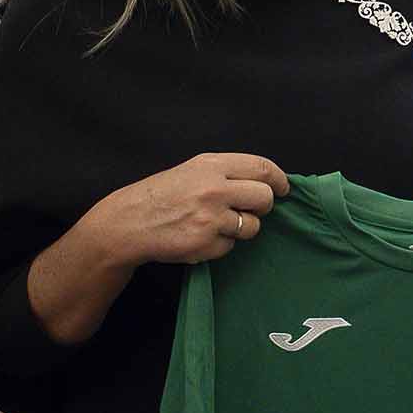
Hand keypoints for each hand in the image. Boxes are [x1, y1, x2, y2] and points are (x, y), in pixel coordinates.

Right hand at [90, 152, 287, 267]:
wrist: (130, 222)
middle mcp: (214, 189)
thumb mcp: (192, 170)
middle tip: (252, 209)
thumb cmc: (162, 194)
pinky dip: (220, 244)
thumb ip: (226, 173)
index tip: (283, 188)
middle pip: (265, 198)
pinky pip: (230, 246)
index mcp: (212, 165)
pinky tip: (200, 236)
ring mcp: (211, 218)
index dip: (279, 179)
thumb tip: (264, 181)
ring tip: (217, 223)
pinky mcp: (206, 243)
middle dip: (264, 206)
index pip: (262, 168)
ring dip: (242, 228)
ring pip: (252, 226)